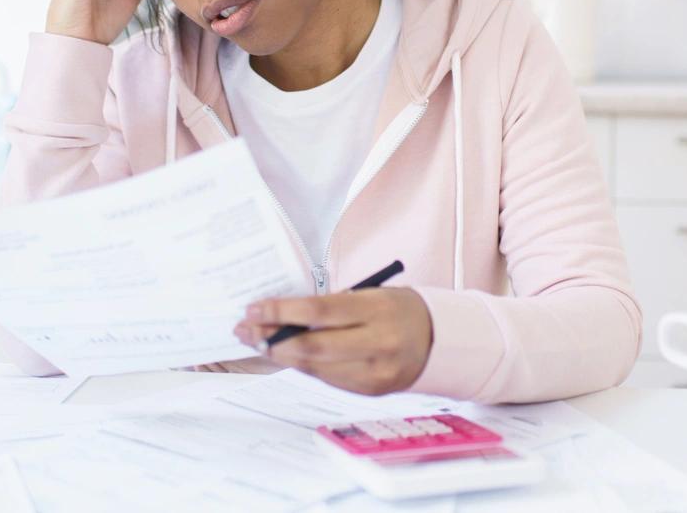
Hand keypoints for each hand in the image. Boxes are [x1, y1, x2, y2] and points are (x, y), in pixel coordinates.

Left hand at [233, 288, 433, 395]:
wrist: (440, 339)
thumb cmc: (397, 308)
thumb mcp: (370, 294)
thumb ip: (331, 306)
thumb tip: (281, 316)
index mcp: (378, 310)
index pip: (320, 311)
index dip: (281, 312)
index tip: (254, 309)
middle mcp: (378, 344)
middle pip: (313, 346)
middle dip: (272, 339)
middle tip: (245, 329)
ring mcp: (375, 373)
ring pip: (316, 367)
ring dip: (281, 354)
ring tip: (257, 341)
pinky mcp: (370, 391)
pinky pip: (328, 379)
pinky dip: (304, 365)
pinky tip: (286, 354)